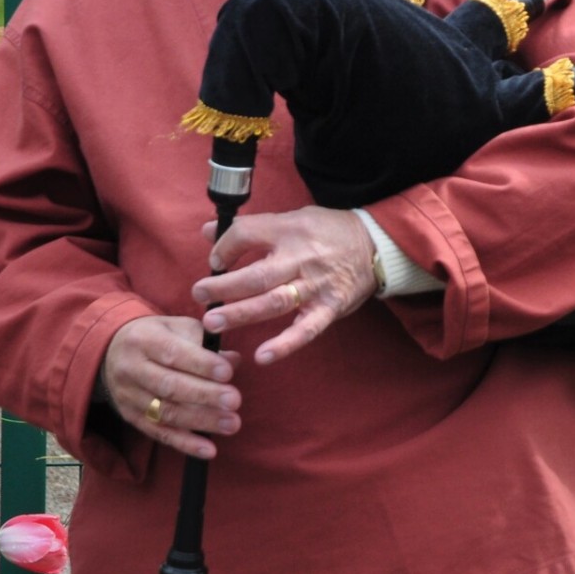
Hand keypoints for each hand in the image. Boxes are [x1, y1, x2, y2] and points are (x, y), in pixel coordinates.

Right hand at [99, 317, 241, 459]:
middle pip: (169, 386)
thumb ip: (206, 342)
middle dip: (204, 395)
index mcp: (144, 339)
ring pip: (165, 412)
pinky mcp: (130, 417)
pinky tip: (209, 450)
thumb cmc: (159, 336)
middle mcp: (131, 368)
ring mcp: (128, 396)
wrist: (112, 350)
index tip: (228, 373)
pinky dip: (185, 444)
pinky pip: (159, 433)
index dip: (201, 364)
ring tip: (232, 424)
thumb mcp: (179, 328)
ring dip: (201, 421)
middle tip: (235, 401)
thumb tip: (234, 361)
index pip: (173, 353)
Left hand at [191, 206, 377, 365]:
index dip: (224, 248)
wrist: (376, 245)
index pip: (248, 234)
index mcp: (291, 230)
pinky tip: (263, 355)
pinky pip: (307, 329)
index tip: (214, 261)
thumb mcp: (293, 218)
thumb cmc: (329, 231)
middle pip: (257, 275)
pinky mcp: (330, 307)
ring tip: (213, 322)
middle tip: (198, 295)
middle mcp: (302, 257)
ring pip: (274, 302)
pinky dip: (286, 344)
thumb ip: (252, 227)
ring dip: (242, 313)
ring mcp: (317, 285)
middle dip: (224, 287)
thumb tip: (208, 232)